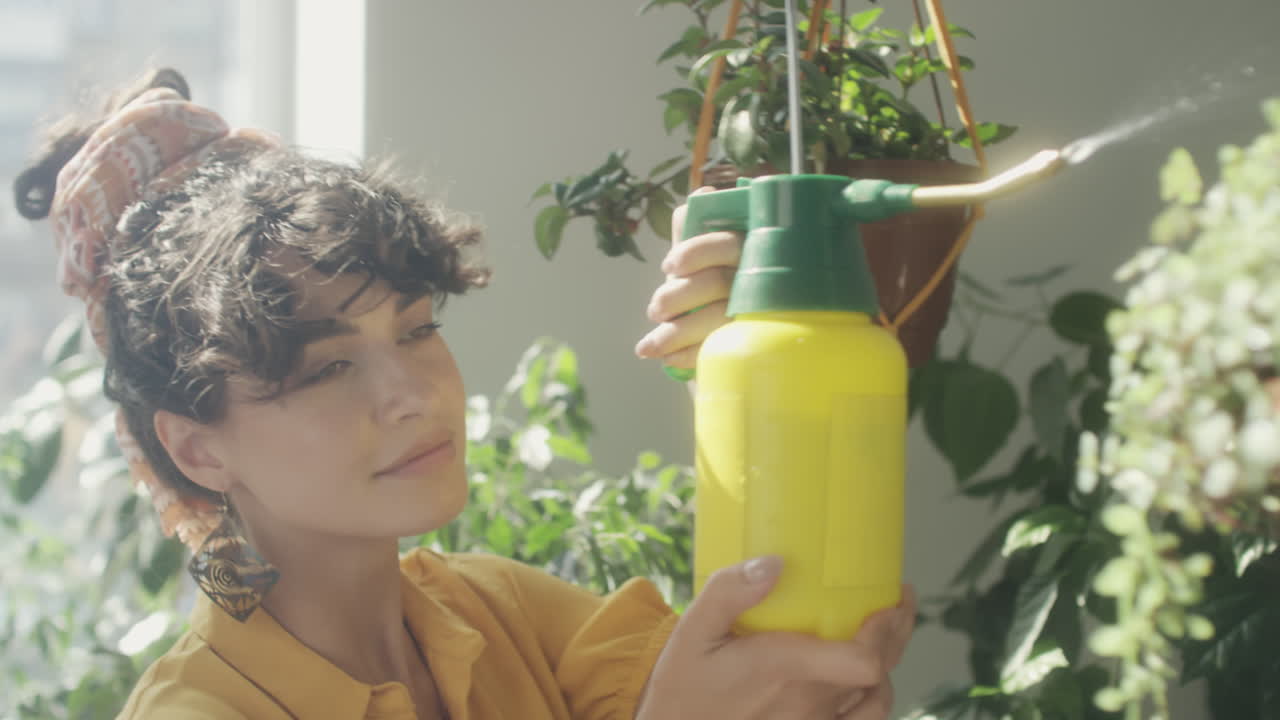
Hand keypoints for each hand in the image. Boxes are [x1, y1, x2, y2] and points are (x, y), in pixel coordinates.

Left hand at [634, 187, 743, 369]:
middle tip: (654, 310)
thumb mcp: (698, 260)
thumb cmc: (707, 292)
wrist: (723, 345)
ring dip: (675, 332)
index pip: (726, 243)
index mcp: (746, 252)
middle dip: (677, 296)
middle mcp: (756, 282)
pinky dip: (687, 355)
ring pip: (715, 318)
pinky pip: (717, 349)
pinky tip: (668, 359)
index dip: (694, 251)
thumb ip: (695, 230)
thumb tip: (704, 194)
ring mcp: (757, 317)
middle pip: (717, 282)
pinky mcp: (749, 348)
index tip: (668, 267)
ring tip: (649, 345)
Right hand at [635, 556, 916, 719]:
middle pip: (878, 674)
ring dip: (888, 669)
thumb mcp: (693, 632)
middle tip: (897, 605)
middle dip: (895, 635)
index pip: (862, 660)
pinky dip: (872, 702)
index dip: (887, 630)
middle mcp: (807, 705)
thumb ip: (730, 593)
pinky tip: (867, 682)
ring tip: (886, 639)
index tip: (891, 600)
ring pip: (876, 702)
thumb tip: (775, 563)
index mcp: (784, 671)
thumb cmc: (682, 689)